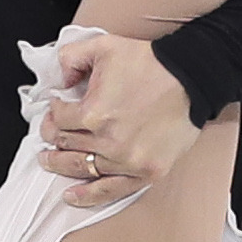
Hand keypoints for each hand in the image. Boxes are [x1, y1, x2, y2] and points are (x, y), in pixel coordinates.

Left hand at [38, 34, 198, 206]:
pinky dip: (89, 195)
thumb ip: (70, 57)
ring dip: (61, 165)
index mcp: (93, 112)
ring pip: (82, 168)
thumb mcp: (102, 45)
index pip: (58, 119)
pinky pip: (111, 189)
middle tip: (48, 135)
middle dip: (53, 137)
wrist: (192, 78)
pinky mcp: (147, 171)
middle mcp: (108, 141)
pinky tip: (72, 196)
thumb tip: (59, 80)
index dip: (52, 111)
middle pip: (66, 145)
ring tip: (49, 161)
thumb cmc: (150, 63)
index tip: (56, 108)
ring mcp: (128, 160)